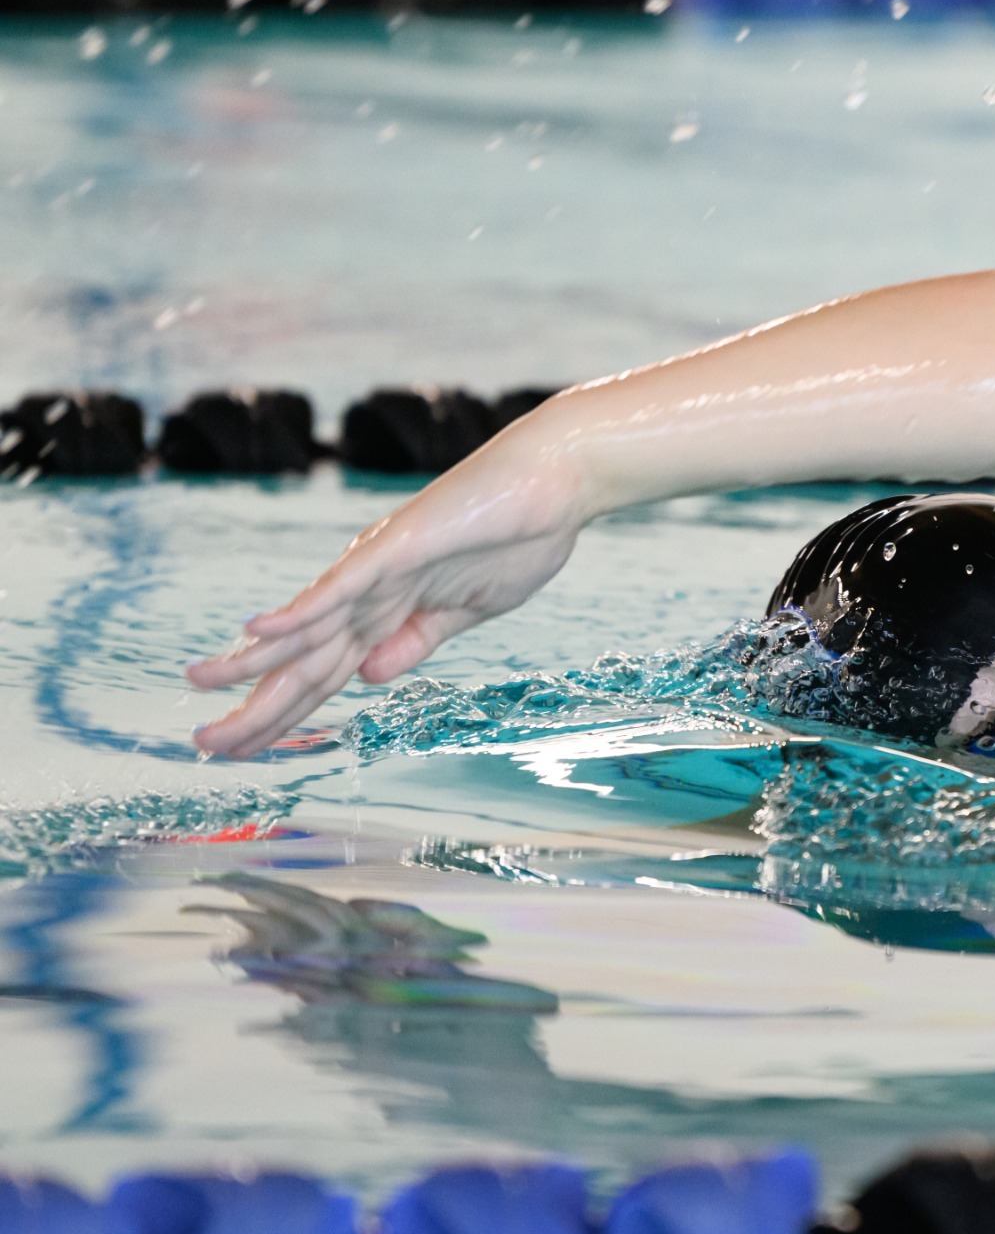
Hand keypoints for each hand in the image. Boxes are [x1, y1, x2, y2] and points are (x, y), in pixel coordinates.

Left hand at [187, 456, 584, 757]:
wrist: (556, 483)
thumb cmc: (520, 538)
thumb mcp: (470, 612)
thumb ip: (417, 641)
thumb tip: (366, 679)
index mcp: (390, 611)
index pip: (327, 674)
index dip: (285, 714)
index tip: (246, 749)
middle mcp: (371, 592)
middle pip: (305, 662)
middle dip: (256, 708)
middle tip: (203, 746)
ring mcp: (380, 569)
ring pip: (309, 628)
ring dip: (252, 661)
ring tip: (200, 685)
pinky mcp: (397, 546)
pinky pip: (343, 585)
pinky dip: (302, 609)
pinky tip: (258, 630)